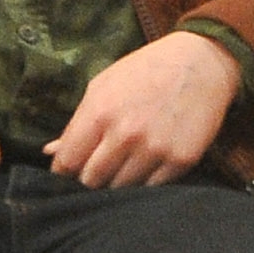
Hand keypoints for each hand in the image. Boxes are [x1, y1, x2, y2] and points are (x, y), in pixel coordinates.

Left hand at [44, 31, 241, 189]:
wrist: (202, 63)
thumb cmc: (145, 71)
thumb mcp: (103, 86)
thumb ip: (77, 123)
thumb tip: (50, 152)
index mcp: (100, 112)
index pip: (67, 163)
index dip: (62, 173)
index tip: (67, 175)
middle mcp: (126, 134)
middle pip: (92, 181)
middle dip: (88, 181)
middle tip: (94, 174)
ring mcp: (155, 149)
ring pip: (120, 189)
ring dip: (117, 184)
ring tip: (121, 169)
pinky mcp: (181, 160)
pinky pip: (151, 188)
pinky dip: (144, 183)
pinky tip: (145, 167)